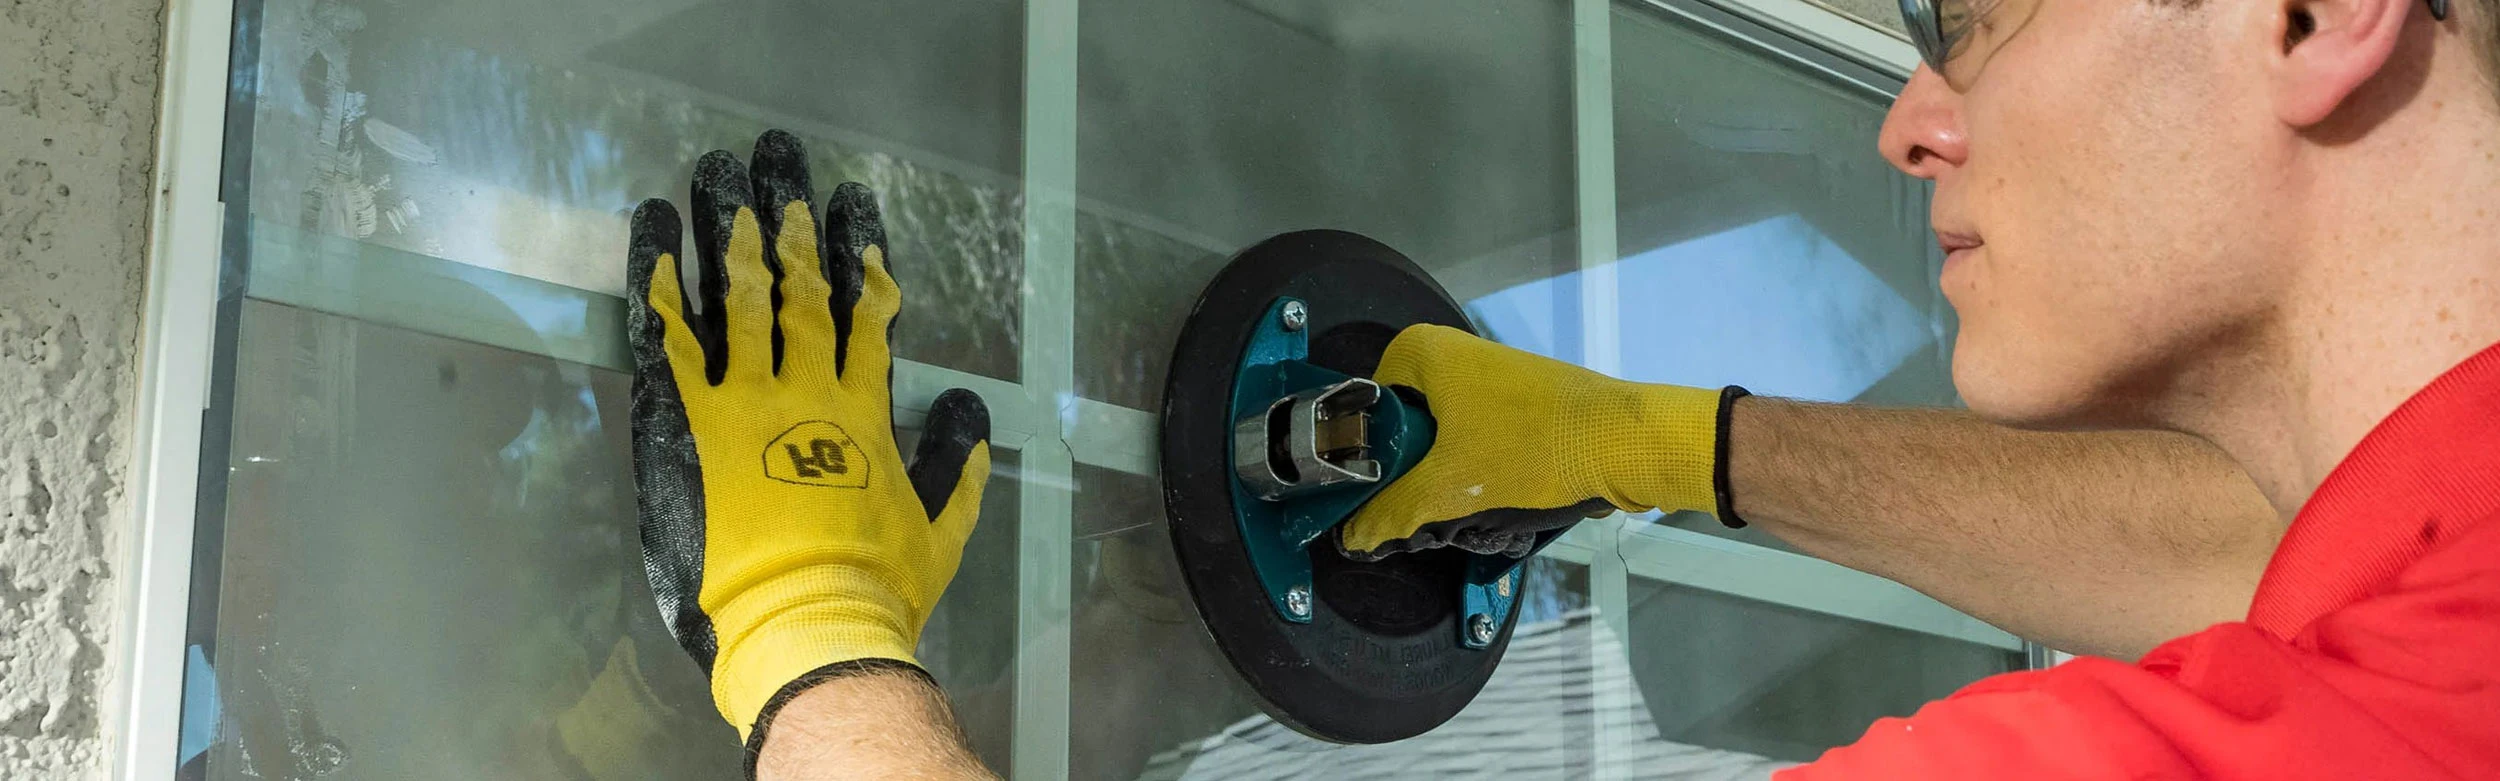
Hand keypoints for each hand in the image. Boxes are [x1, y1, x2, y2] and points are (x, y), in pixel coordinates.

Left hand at [625, 130, 991, 743]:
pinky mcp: (687, 419)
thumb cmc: (876, 584)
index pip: (864, 313)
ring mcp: (743, 398)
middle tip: (780, 165)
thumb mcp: (940, 530)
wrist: (808, 619)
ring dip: (730, 233)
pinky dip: (660, 280)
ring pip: (738, 296)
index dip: (859, 253)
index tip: (852, 206)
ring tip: (722, 177)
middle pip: (798, 287)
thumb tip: (973, 412)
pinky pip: (667, 336)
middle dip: (789, 221)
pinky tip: (655, 232)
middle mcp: (804, 388)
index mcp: (862, 411)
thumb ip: (957, 468)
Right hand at [1338, 324, 1736, 557]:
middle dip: (1412, 471)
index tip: (1377, 493)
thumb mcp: (1454, 487)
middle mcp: (1454, 353)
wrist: (1626, 442)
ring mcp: (1490, 377)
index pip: (1365, 409)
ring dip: (1447, 476)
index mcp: (1424, 352)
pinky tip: (1495, 496)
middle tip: (1421, 506)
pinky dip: (1479, 469)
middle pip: (1404, 427)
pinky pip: (1478, 438)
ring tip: (1463, 505)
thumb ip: (1394, 511)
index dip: (1368, 456)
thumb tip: (1355, 534)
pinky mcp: (1521, 401)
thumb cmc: (1541, 444)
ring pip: (1443, 437)